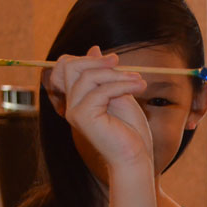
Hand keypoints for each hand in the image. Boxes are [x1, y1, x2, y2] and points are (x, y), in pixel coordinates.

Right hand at [45, 45, 152, 170]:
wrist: (136, 157)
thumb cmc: (131, 131)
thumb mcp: (119, 94)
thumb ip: (106, 75)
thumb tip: (94, 48)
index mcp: (78, 98)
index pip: (66, 66)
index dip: (87, 58)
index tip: (114, 61)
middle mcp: (72, 104)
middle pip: (69, 66)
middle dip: (97, 61)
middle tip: (121, 63)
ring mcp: (75, 112)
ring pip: (87, 77)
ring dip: (117, 75)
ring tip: (140, 81)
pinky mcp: (83, 118)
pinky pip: (100, 91)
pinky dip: (122, 86)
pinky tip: (140, 88)